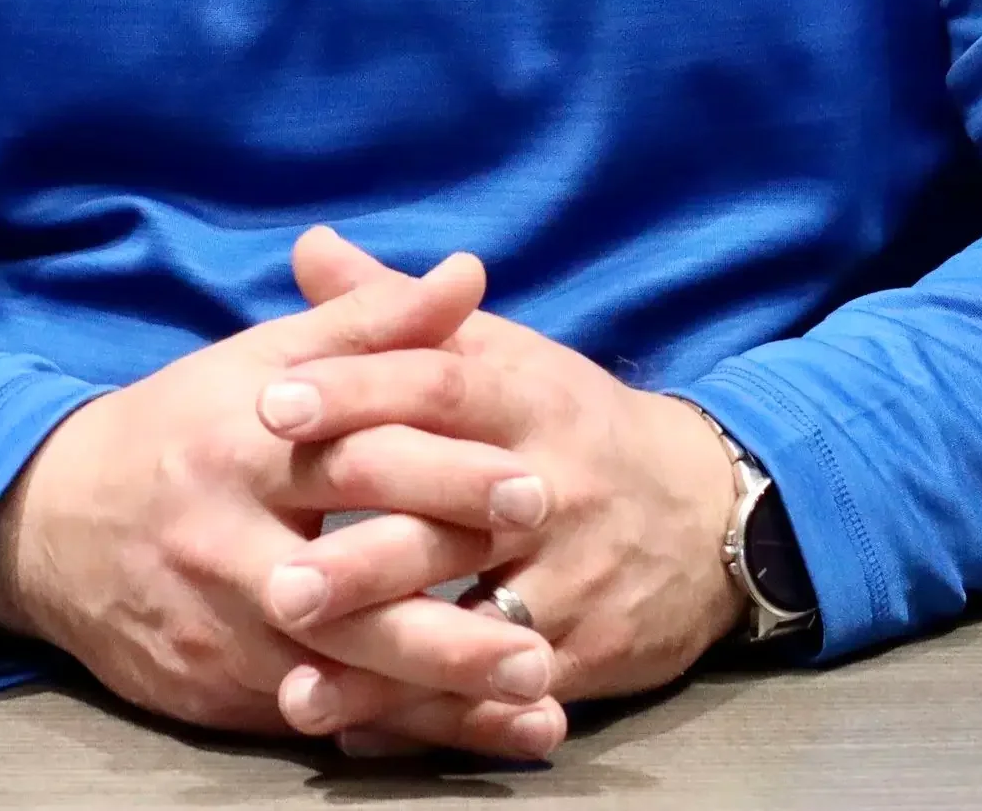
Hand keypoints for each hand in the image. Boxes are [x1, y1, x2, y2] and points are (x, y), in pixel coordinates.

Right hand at [0, 249, 567, 758]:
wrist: (52, 522)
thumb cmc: (185, 425)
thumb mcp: (267, 357)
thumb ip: (372, 320)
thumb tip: (470, 274)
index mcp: (247, 444)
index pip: (356, 459)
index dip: (446, 475)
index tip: (535, 490)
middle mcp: (227, 544)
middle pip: (346, 590)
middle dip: (446, 620)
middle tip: (542, 634)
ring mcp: (219, 630)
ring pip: (338, 675)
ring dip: (439, 697)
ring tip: (535, 700)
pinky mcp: (212, 694)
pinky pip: (315, 719)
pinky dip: (397, 736)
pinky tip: (472, 738)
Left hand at [253, 228, 744, 754]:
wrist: (709, 509)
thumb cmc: (572, 424)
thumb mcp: (504, 353)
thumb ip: (400, 311)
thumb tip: (308, 249)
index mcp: (526, 397)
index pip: (438, 384)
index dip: (357, 389)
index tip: (272, 404)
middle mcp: (549, 485)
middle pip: (448, 514)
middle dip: (362, 550)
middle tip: (276, 579)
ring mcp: (571, 575)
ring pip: (472, 619)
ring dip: (385, 658)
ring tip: (299, 685)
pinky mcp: (586, 652)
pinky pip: (502, 688)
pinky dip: (432, 716)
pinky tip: (360, 731)